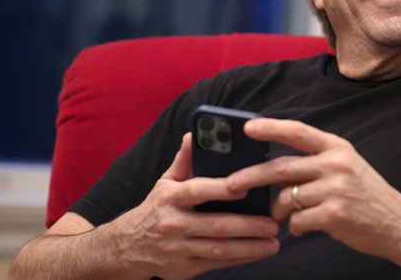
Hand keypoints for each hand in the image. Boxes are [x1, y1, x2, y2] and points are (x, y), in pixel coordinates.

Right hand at [112, 133, 279, 279]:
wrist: (127, 247)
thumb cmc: (156, 209)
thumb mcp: (165, 182)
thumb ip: (184, 160)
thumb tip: (195, 133)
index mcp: (170, 198)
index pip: (197, 190)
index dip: (222, 189)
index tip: (247, 186)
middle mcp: (173, 224)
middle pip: (215, 225)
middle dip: (247, 226)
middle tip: (273, 223)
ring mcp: (178, 249)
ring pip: (219, 249)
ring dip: (249, 247)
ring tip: (273, 242)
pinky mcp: (183, 269)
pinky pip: (216, 264)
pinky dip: (239, 259)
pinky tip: (258, 252)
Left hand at [226, 119, 400, 258]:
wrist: (398, 225)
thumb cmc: (366, 197)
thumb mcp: (346, 169)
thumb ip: (313, 164)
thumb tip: (271, 173)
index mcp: (337, 148)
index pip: (298, 131)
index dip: (271, 128)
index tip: (248, 127)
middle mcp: (336, 164)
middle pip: (281, 167)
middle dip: (251, 176)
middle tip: (231, 184)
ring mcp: (336, 189)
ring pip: (286, 199)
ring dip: (280, 211)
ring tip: (288, 216)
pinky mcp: (334, 214)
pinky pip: (298, 221)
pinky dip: (296, 227)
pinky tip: (308, 227)